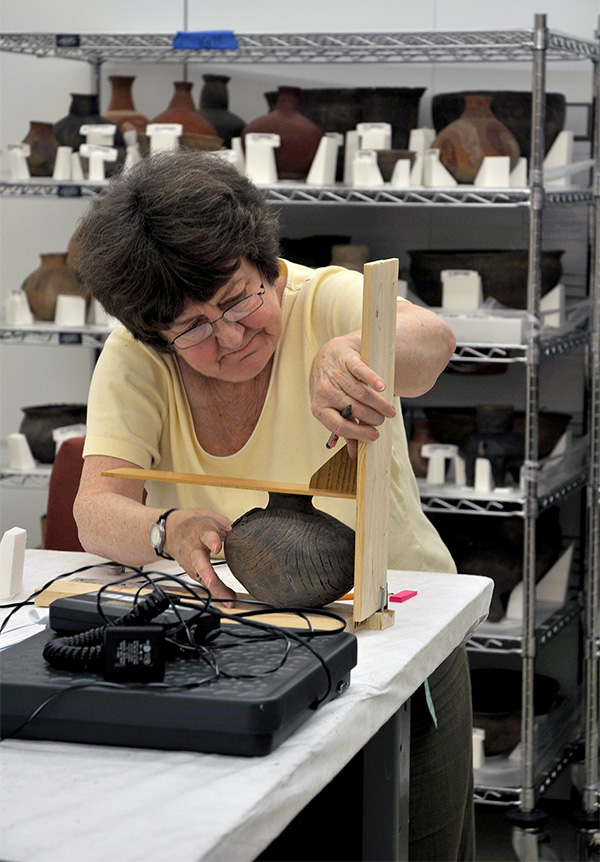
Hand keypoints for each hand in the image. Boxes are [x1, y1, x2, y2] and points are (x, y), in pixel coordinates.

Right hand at [166, 509, 235, 603]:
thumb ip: (229, 526)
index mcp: (202, 531)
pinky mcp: (192, 572)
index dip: (212, 541)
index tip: (217, 547)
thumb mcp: (212, 518)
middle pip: (199, 561)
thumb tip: (247, 533)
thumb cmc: (195, 524)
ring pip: (201, 577)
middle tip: (211, 581)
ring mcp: (192, 562)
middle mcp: (195, 548)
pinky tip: (227, 599)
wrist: (171, 530)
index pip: (207, 535)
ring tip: (227, 599)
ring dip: (214, 588)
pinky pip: (204, 583)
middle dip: (206, 572)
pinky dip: (216, 591)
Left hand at [310, 333, 395, 458]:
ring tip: (389, 411)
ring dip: (379, 404)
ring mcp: (335, 375)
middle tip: (383, 421)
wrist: (328, 355)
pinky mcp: (346, 360)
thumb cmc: (332, 388)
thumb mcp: (333, 410)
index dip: (359, 433)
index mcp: (319, 408)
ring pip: (362, 393)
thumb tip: (355, 456)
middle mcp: (325, 391)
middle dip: (373, 418)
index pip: (339, 426)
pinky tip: (382, 387)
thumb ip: (345, 431)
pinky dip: (373, 379)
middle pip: (355, 410)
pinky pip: (361, 372)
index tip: (375, 436)